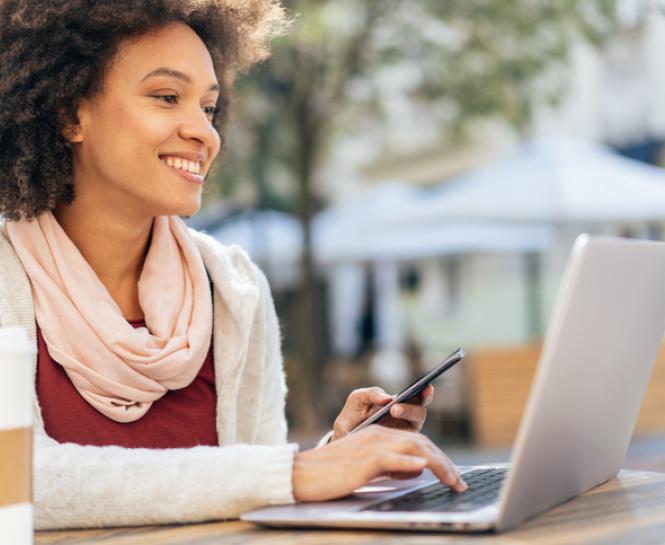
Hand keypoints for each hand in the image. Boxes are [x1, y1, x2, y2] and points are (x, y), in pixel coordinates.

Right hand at [292, 425, 466, 501]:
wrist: (302, 473)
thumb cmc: (332, 474)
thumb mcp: (366, 468)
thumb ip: (390, 466)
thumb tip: (415, 471)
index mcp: (378, 436)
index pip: (417, 442)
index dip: (438, 457)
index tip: (453, 475)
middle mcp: (378, 436)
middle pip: (421, 443)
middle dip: (444, 462)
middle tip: (459, 483)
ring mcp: (371, 446)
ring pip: (413, 448)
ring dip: (437, 464)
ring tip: (452, 480)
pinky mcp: (363, 460)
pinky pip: (390, 458)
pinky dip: (408, 463)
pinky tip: (422, 469)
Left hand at [331, 385, 434, 440]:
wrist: (343, 441)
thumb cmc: (351, 418)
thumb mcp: (357, 400)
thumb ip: (370, 394)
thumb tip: (387, 397)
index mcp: (400, 403)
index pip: (418, 396)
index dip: (426, 392)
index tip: (426, 387)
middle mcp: (406, 417)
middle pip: (420, 411)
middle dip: (412, 407)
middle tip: (395, 407)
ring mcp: (404, 433)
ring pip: (416, 425)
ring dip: (407, 417)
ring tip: (392, 412)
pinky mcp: (401, 448)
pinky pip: (408, 443)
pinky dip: (403, 438)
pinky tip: (390, 435)